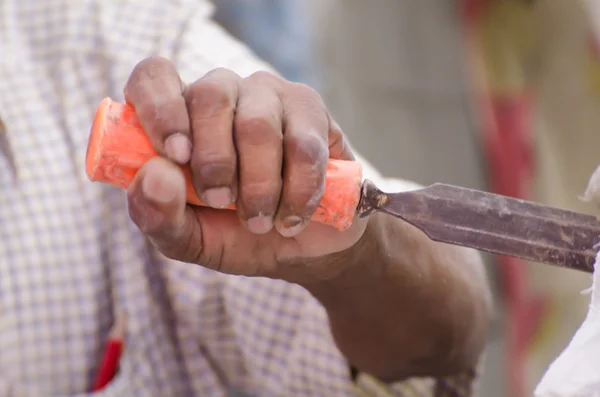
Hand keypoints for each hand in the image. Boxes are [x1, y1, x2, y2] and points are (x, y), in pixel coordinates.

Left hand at [124, 57, 368, 282]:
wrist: (298, 248)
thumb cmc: (234, 234)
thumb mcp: (188, 240)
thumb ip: (157, 215)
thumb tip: (155, 174)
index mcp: (179, 116)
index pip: (154, 77)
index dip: (159, 109)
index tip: (176, 157)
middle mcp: (222, 93)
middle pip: (211, 96)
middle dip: (215, 161)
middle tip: (222, 202)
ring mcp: (269, 95)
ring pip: (258, 125)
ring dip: (259, 186)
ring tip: (259, 221)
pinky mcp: (311, 110)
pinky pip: (303, 146)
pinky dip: (296, 193)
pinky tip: (291, 219)